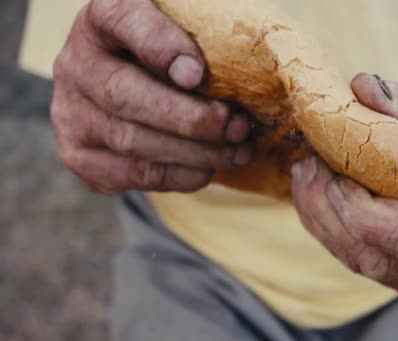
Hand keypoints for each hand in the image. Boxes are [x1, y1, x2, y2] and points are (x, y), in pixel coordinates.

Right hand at [51, 0, 252, 193]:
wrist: (131, 84)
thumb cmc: (173, 54)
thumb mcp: (185, 31)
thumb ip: (201, 36)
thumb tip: (225, 68)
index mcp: (104, 17)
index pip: (123, 19)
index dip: (159, 47)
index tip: (197, 75)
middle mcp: (77, 63)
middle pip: (125, 94)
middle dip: (190, 119)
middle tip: (236, 127)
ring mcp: (71, 113)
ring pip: (132, 142)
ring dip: (195, 153)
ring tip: (237, 150)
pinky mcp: (80, 154)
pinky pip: (133, 174)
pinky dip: (179, 176)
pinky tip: (208, 168)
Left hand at [290, 73, 397, 298]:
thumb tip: (363, 87)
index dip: (368, 217)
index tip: (337, 176)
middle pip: (383, 258)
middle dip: (334, 214)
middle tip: (309, 166)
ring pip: (364, 264)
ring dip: (324, 221)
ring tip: (306, 176)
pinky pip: (361, 263)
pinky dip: (331, 230)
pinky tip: (315, 196)